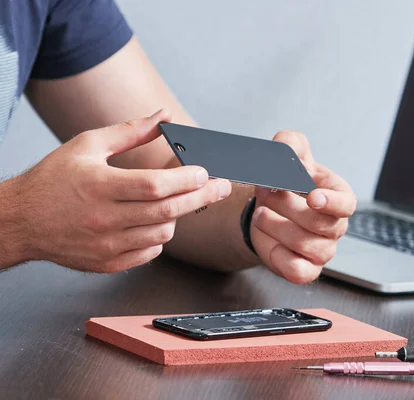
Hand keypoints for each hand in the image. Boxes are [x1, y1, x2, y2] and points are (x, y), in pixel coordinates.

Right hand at [17, 110, 231, 272]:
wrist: (21, 221)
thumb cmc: (53, 179)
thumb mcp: (87, 145)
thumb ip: (129, 132)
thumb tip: (163, 117)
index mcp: (99, 186)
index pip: (155, 186)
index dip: (186, 179)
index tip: (205, 172)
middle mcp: (104, 218)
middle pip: (167, 212)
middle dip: (202, 197)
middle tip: (221, 187)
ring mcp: (106, 245)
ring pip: (163, 233)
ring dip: (177, 216)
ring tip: (175, 201)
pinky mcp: (107, 262)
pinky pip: (150, 252)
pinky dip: (159, 236)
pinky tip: (153, 221)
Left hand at [250, 131, 356, 283]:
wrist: (268, 209)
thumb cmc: (286, 182)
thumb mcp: (288, 155)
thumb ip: (288, 143)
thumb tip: (285, 146)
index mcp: (338, 197)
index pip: (346, 204)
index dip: (332, 203)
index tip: (312, 197)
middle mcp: (335, 226)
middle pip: (318, 223)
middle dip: (286, 206)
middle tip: (265, 191)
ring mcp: (323, 250)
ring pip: (304, 245)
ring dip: (275, 226)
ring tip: (260, 214)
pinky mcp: (307, 269)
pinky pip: (298, 271)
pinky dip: (280, 257)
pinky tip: (271, 243)